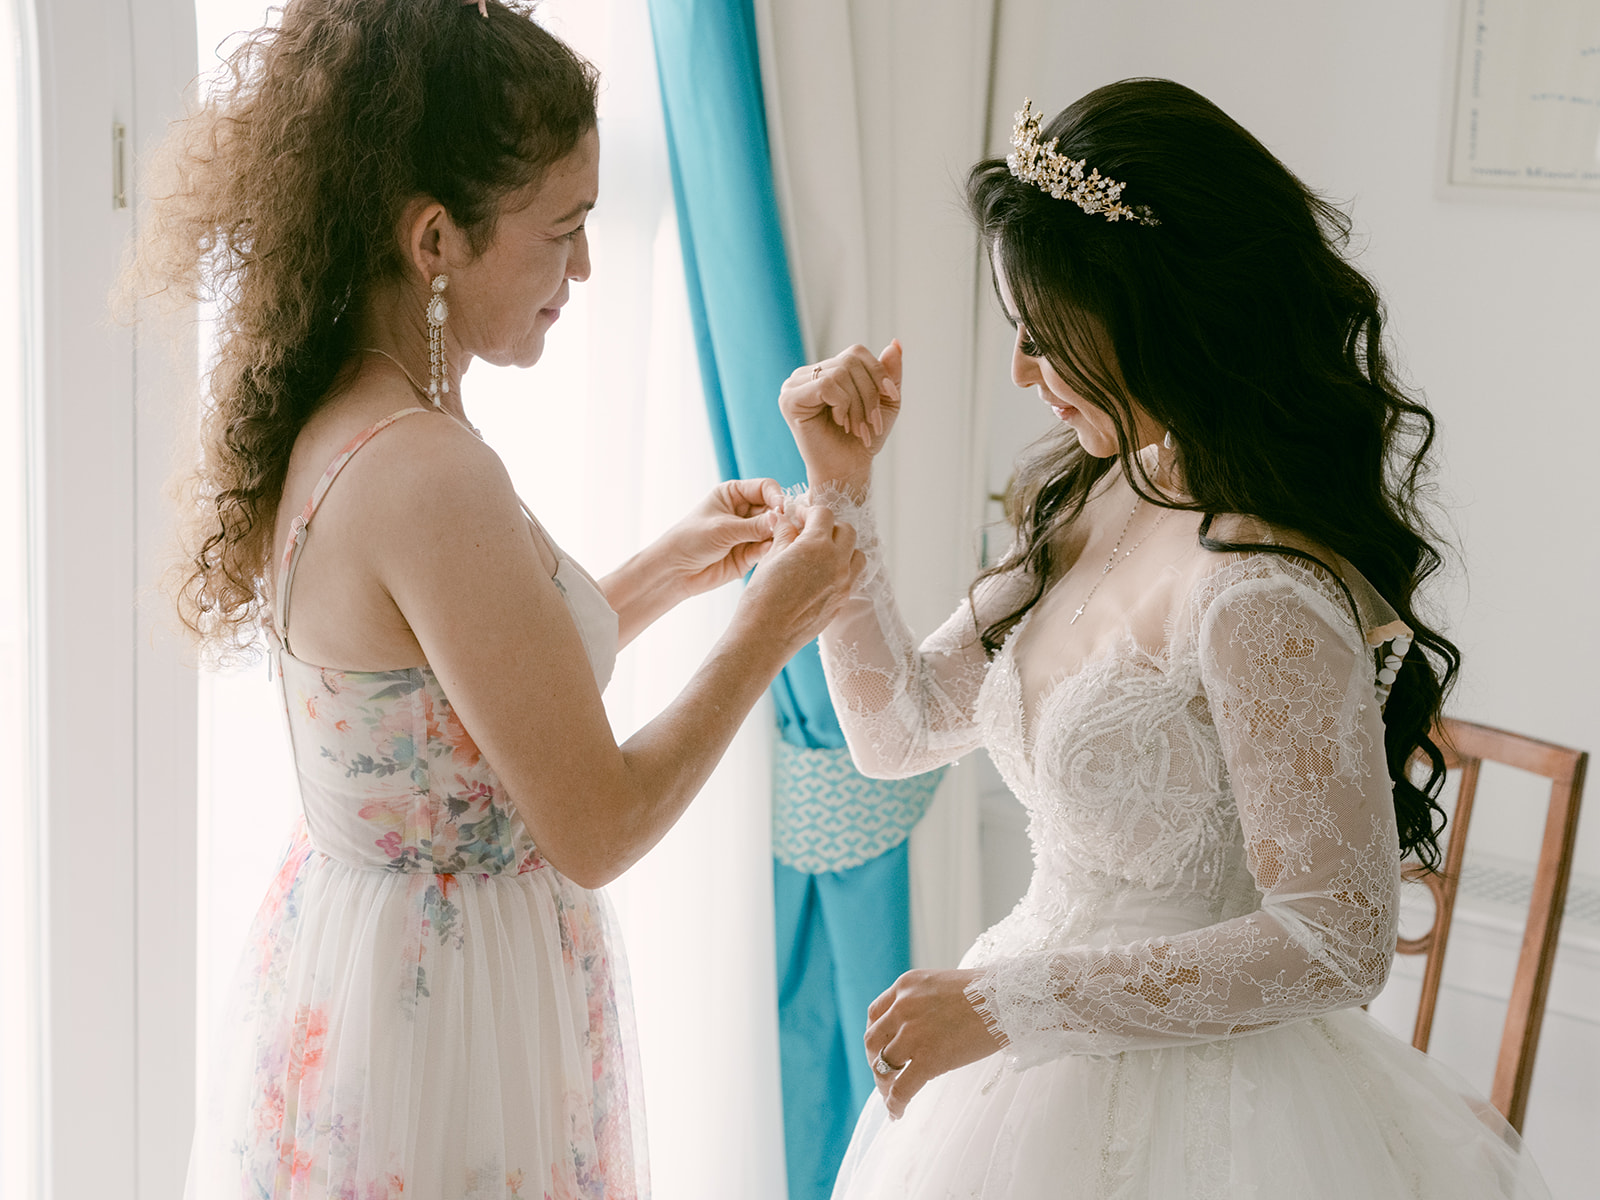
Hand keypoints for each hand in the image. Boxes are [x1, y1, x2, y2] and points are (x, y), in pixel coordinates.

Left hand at [662, 478, 785, 596]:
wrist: (676, 571)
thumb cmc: (691, 540)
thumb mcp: (723, 528)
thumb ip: (754, 526)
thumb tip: (781, 520)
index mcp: (733, 494)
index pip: (765, 488)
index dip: (776, 497)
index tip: (781, 509)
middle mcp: (743, 512)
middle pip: (773, 509)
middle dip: (780, 518)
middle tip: (784, 528)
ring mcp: (748, 533)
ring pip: (774, 530)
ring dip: (778, 535)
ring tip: (779, 542)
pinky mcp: (750, 554)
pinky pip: (768, 549)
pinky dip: (771, 551)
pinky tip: (768, 554)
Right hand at [738, 502, 863, 652]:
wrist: (766, 637)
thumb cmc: (762, 597)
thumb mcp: (770, 558)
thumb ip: (783, 534)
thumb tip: (784, 519)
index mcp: (817, 545)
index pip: (824, 514)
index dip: (808, 511)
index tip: (797, 516)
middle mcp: (837, 562)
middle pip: (846, 531)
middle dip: (829, 526)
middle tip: (809, 532)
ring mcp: (843, 583)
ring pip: (856, 554)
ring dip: (842, 547)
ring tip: (821, 553)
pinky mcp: (842, 600)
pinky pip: (852, 576)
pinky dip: (842, 568)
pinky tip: (822, 573)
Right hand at [779, 340, 902, 491]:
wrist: (846, 471)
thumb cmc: (862, 440)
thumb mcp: (885, 402)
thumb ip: (889, 373)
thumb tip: (895, 343)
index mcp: (825, 371)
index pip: (856, 352)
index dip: (878, 373)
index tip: (890, 398)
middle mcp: (806, 374)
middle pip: (850, 361)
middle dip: (870, 394)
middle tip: (871, 424)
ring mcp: (794, 385)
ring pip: (840, 372)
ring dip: (858, 405)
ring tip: (857, 428)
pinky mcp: (789, 399)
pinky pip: (826, 384)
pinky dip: (842, 404)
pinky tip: (840, 422)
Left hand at [863, 968, 1002, 1118]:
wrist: (1012, 998)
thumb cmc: (989, 992)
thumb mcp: (943, 986)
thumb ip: (924, 1002)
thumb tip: (922, 1027)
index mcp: (906, 985)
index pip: (875, 1014)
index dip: (877, 1036)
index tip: (883, 1050)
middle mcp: (903, 1006)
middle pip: (872, 1041)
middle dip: (876, 1061)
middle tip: (887, 1076)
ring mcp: (913, 1033)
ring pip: (883, 1065)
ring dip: (884, 1084)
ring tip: (893, 1097)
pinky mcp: (929, 1058)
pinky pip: (901, 1089)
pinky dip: (895, 1103)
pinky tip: (898, 1113)